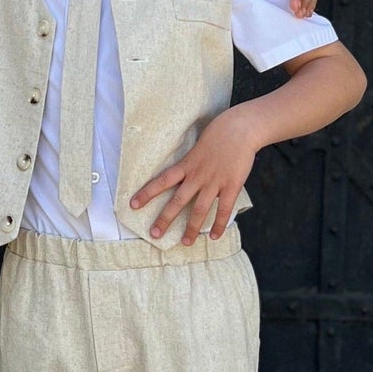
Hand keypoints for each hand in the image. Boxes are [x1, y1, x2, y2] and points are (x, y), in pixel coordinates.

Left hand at [130, 104, 262, 244]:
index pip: (161, 181)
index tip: (132, 205)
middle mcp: (197, 176)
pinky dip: (219, 224)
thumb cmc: (218, 134)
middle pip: (177, 201)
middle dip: (164, 219)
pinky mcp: (231, 186)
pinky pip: (224, 209)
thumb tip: (183, 177)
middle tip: (154, 234)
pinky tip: (214, 236)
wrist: (240, 128)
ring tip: (185, 243)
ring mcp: (214, 182)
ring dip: (191, 228)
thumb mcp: (197, 147)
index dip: (146, 193)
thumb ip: (190, 164)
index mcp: (186, 165)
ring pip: (199, 210)